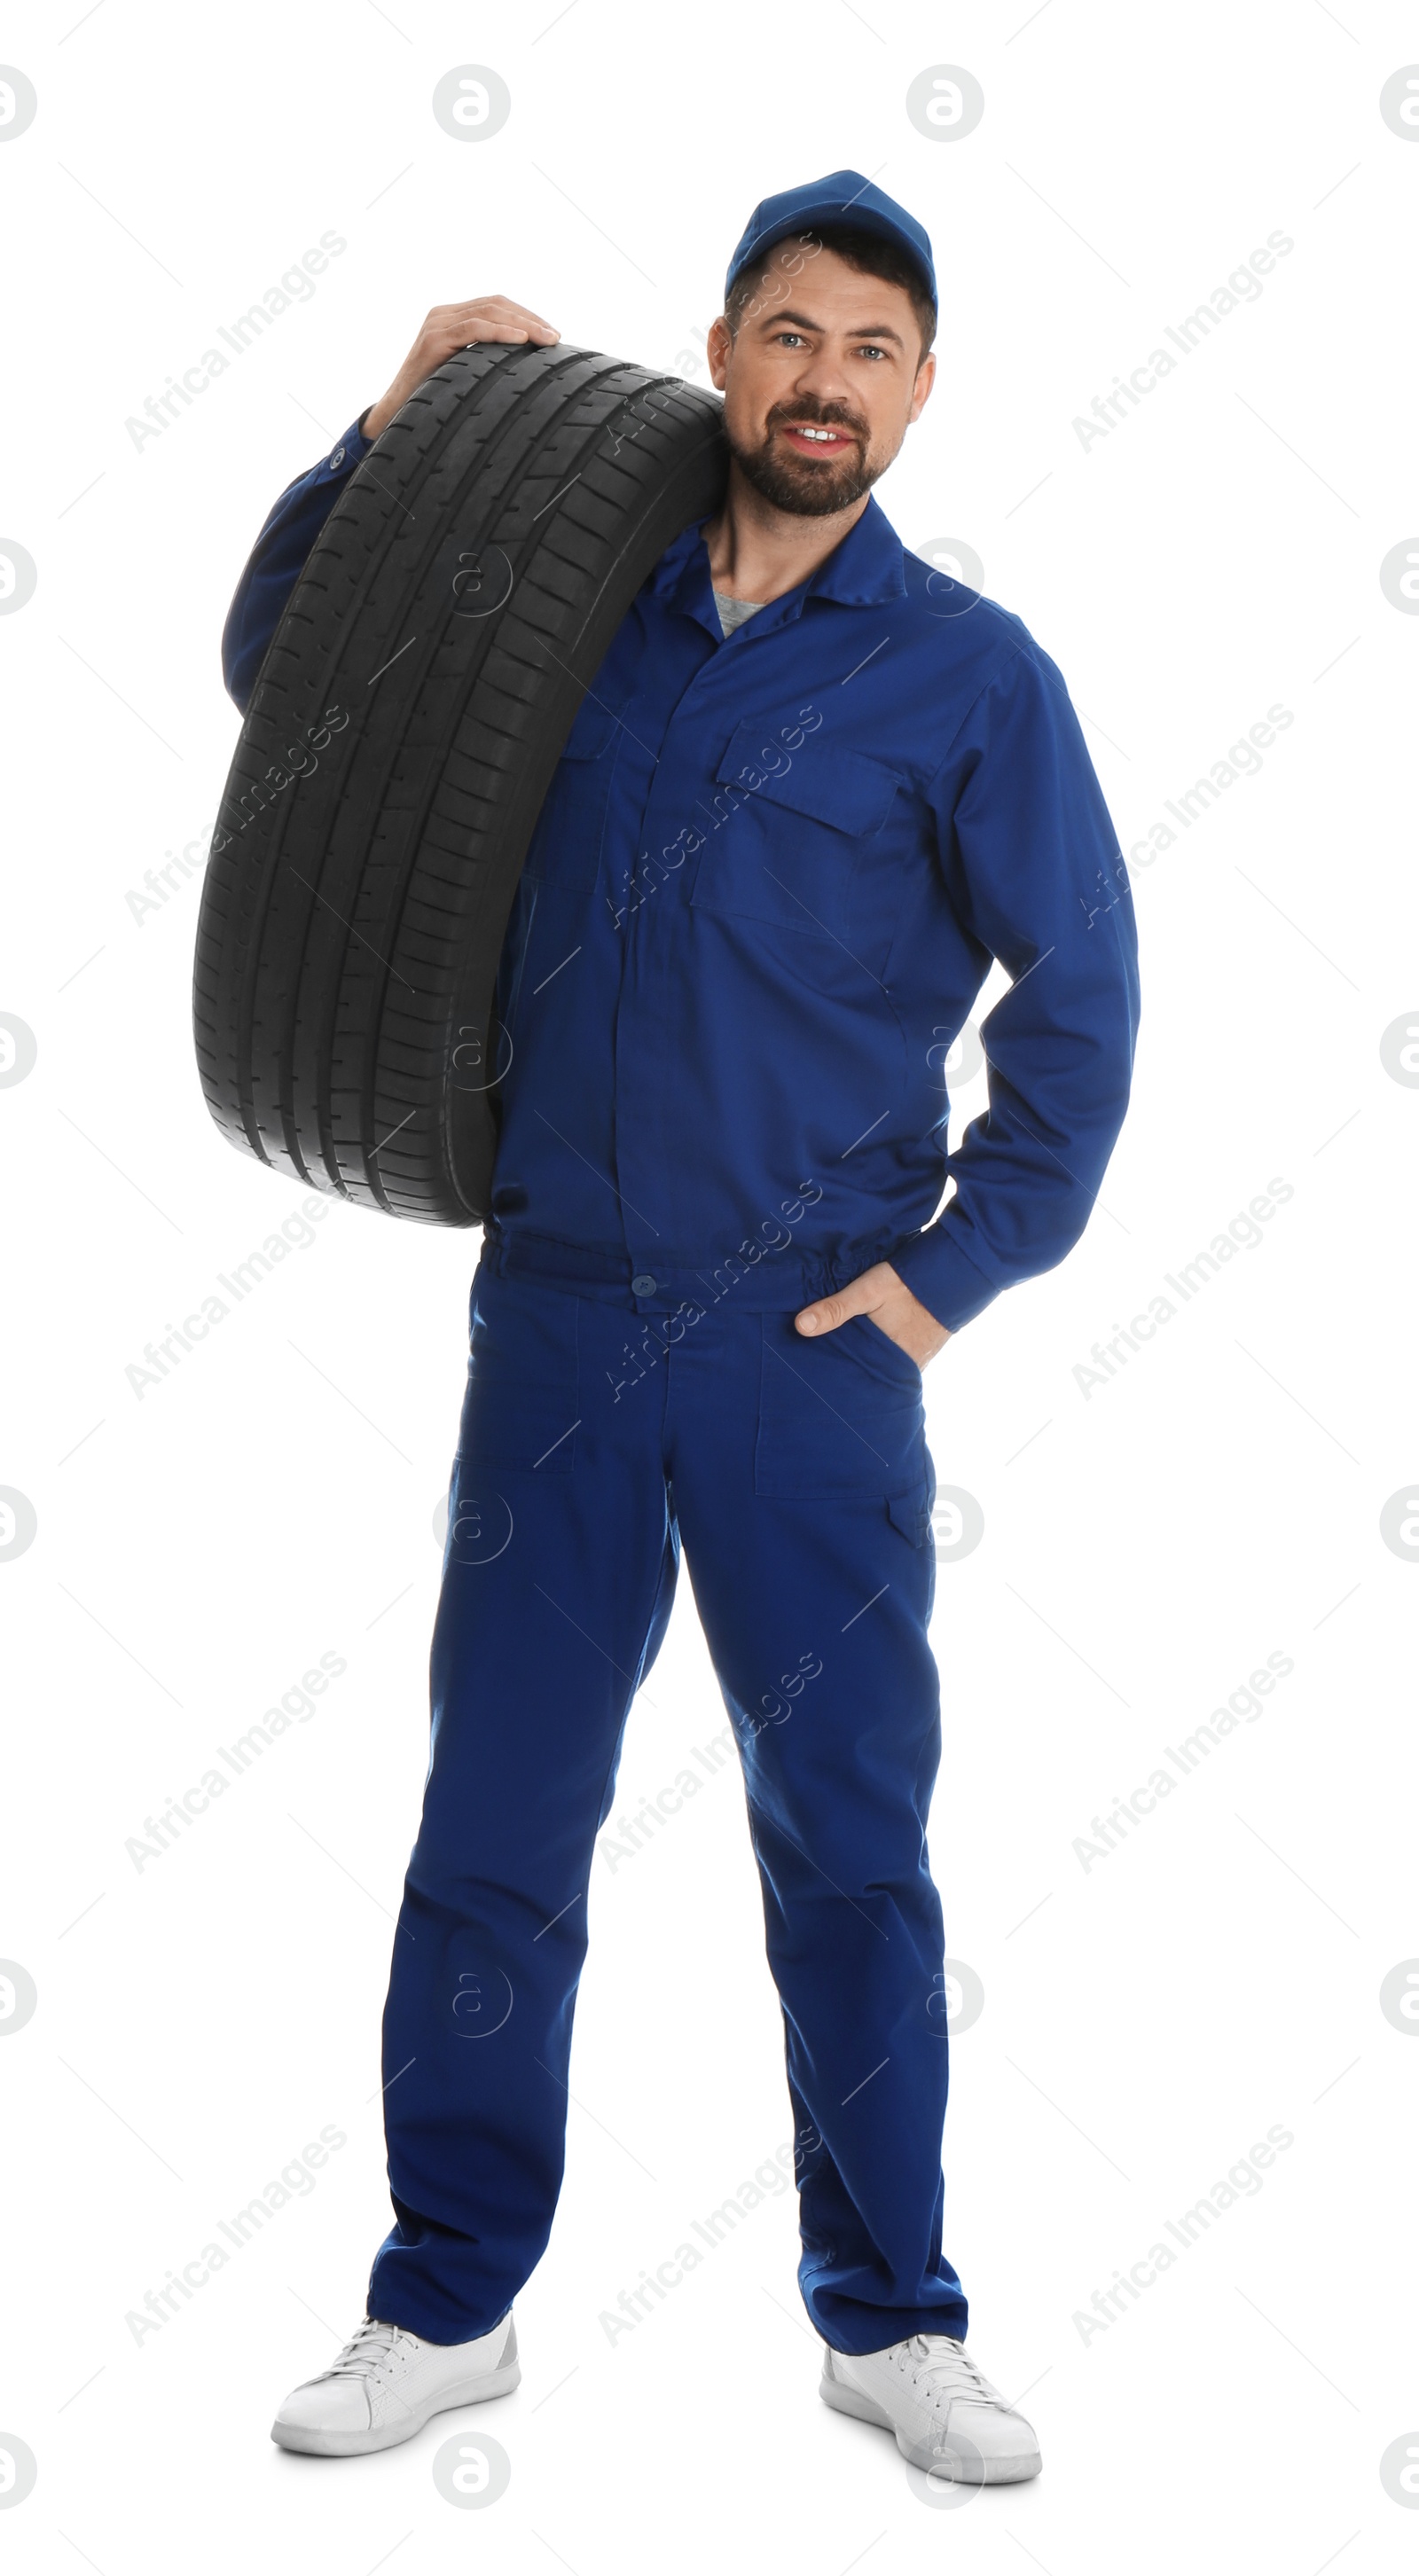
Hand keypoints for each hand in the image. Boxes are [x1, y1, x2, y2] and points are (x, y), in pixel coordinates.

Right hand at [362, 296, 560, 439]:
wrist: (397, 415)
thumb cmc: (433, 401)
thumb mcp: (466, 375)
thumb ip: (487, 362)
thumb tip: (526, 369)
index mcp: (452, 319)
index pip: (496, 306)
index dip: (526, 316)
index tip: (552, 334)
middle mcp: (443, 315)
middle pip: (496, 304)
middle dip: (530, 318)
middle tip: (556, 337)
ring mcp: (437, 324)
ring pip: (488, 312)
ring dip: (523, 324)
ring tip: (547, 339)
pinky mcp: (433, 339)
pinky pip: (473, 328)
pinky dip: (500, 332)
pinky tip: (522, 341)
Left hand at [795, 1262, 949, 1367]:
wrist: (953, 1274)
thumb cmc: (908, 1284)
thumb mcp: (867, 1291)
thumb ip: (836, 1308)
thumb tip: (800, 1326)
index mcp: (887, 1361)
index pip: (855, 1381)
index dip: (837, 1380)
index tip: (814, 1379)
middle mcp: (903, 1368)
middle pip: (868, 1376)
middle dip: (849, 1374)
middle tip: (822, 1371)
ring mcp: (914, 1362)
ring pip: (881, 1369)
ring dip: (865, 1364)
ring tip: (840, 1360)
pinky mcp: (921, 1352)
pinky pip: (895, 1361)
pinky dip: (881, 1357)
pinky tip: (866, 1349)